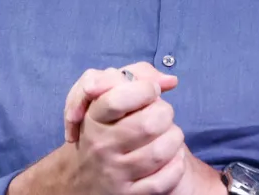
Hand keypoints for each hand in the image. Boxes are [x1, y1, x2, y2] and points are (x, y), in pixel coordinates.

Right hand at [68, 66, 186, 194]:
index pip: (118, 99)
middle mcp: (101, 146)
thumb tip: (170, 80)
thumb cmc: (105, 126)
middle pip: (148, 124)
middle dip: (164, 113)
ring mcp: (115, 172)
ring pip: (160, 152)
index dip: (145, 89)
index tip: (151, 90)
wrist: (83, 176)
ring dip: (174, 138)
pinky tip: (172, 157)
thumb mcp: (107, 95)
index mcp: (93, 118)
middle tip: (161, 114)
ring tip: (169, 134)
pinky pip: (164, 180)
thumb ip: (136, 75)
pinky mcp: (128, 194)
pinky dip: (175, 165)